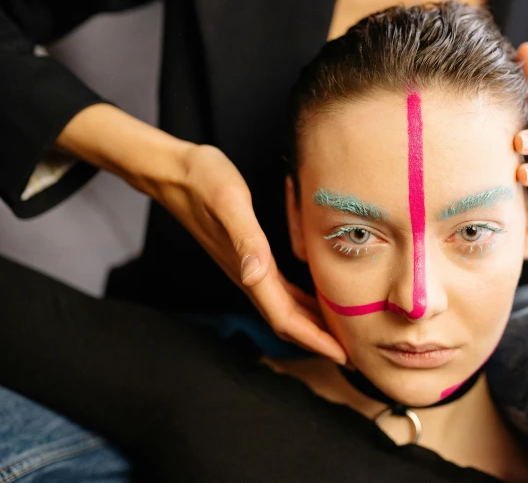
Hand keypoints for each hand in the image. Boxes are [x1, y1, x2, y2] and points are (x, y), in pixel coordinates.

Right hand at [58, 105, 346, 363]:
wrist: (175, 172)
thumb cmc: (204, 180)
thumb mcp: (229, 202)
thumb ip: (245, 238)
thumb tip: (254, 275)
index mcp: (249, 269)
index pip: (285, 318)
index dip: (314, 339)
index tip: (342, 355)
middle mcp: (248, 275)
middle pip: (286, 322)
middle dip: (318, 340)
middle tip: (352, 352)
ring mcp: (246, 268)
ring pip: (282, 308)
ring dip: (310, 325)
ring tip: (340, 333)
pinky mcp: (247, 255)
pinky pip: (278, 290)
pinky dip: (300, 302)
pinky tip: (315, 300)